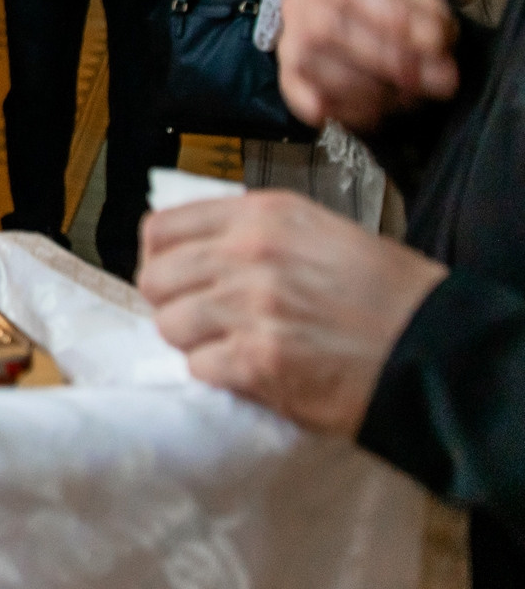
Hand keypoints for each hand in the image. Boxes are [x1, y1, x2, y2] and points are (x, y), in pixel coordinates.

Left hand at [139, 192, 445, 436]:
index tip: (173, 274)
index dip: (159, 257)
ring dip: (192, 341)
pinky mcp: (258, 360)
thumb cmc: (385, 293)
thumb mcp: (317, 231)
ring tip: (228, 344)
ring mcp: (251, 307)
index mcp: (262, 216)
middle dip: (171, 302)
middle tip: (200, 317)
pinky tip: (248, 369)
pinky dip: (217, 373)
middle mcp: (249, 254)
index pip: (160, 227)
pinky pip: (199, 366)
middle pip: (155, 279)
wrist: (433, 347)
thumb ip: (252, 233)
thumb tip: (196, 247)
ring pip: (169, 324)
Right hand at [276, 0, 458, 131]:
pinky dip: (337, 108)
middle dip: (380, 59)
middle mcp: (300, 2)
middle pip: (325, 28)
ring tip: (409, 97)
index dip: (386, 15)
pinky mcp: (288, 77)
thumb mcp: (423, 5)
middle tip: (427, 80)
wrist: (364, 27)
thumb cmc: (390, 13)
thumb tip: (433, 44)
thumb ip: (431, 20)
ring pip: (312, 64)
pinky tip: (372, 114)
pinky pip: (301, 95)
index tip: (429, 41)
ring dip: (367, 88)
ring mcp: (289, 40)